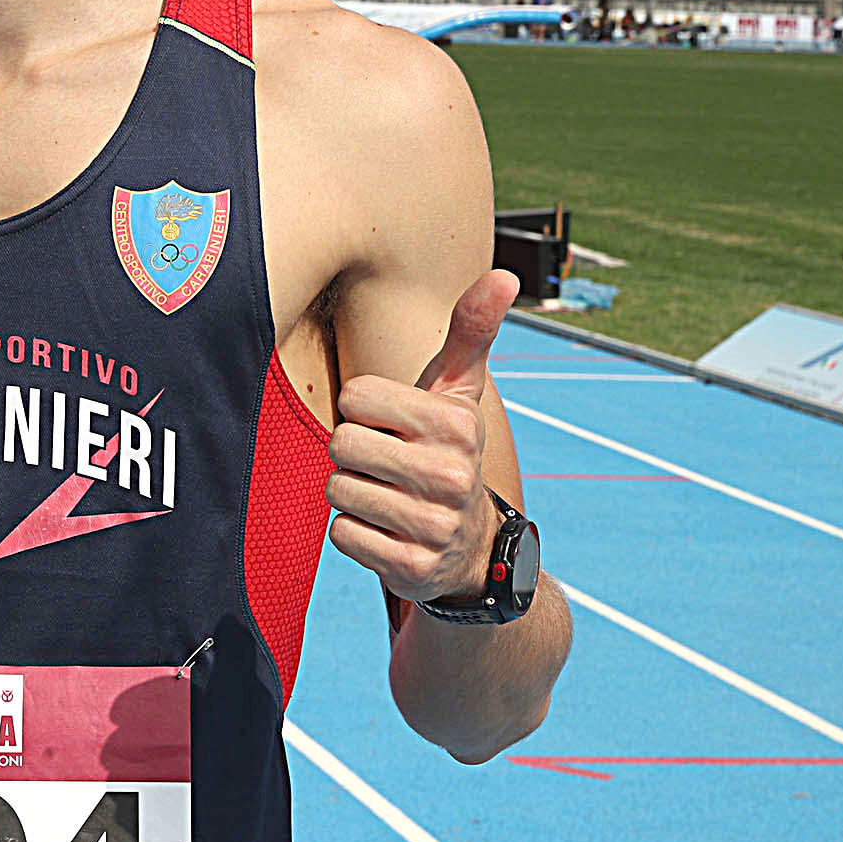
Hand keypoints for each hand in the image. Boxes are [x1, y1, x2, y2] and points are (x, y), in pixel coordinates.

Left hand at [324, 269, 518, 606]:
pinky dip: (354, 532)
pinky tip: (387, 529)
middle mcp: (451, 475)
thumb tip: (505, 274)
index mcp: (456, 423)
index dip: (363, 409)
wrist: (471, 543)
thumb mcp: (459, 391)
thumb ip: (472, 329)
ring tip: (388, 494)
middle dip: (353, 453)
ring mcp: (433, 525)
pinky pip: (341, 535)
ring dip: (352, 492)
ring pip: (337, 490)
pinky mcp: (411, 567)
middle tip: (387, 463)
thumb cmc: (446, 448)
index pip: (355, 397)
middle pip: (340, 445)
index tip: (394, 425)